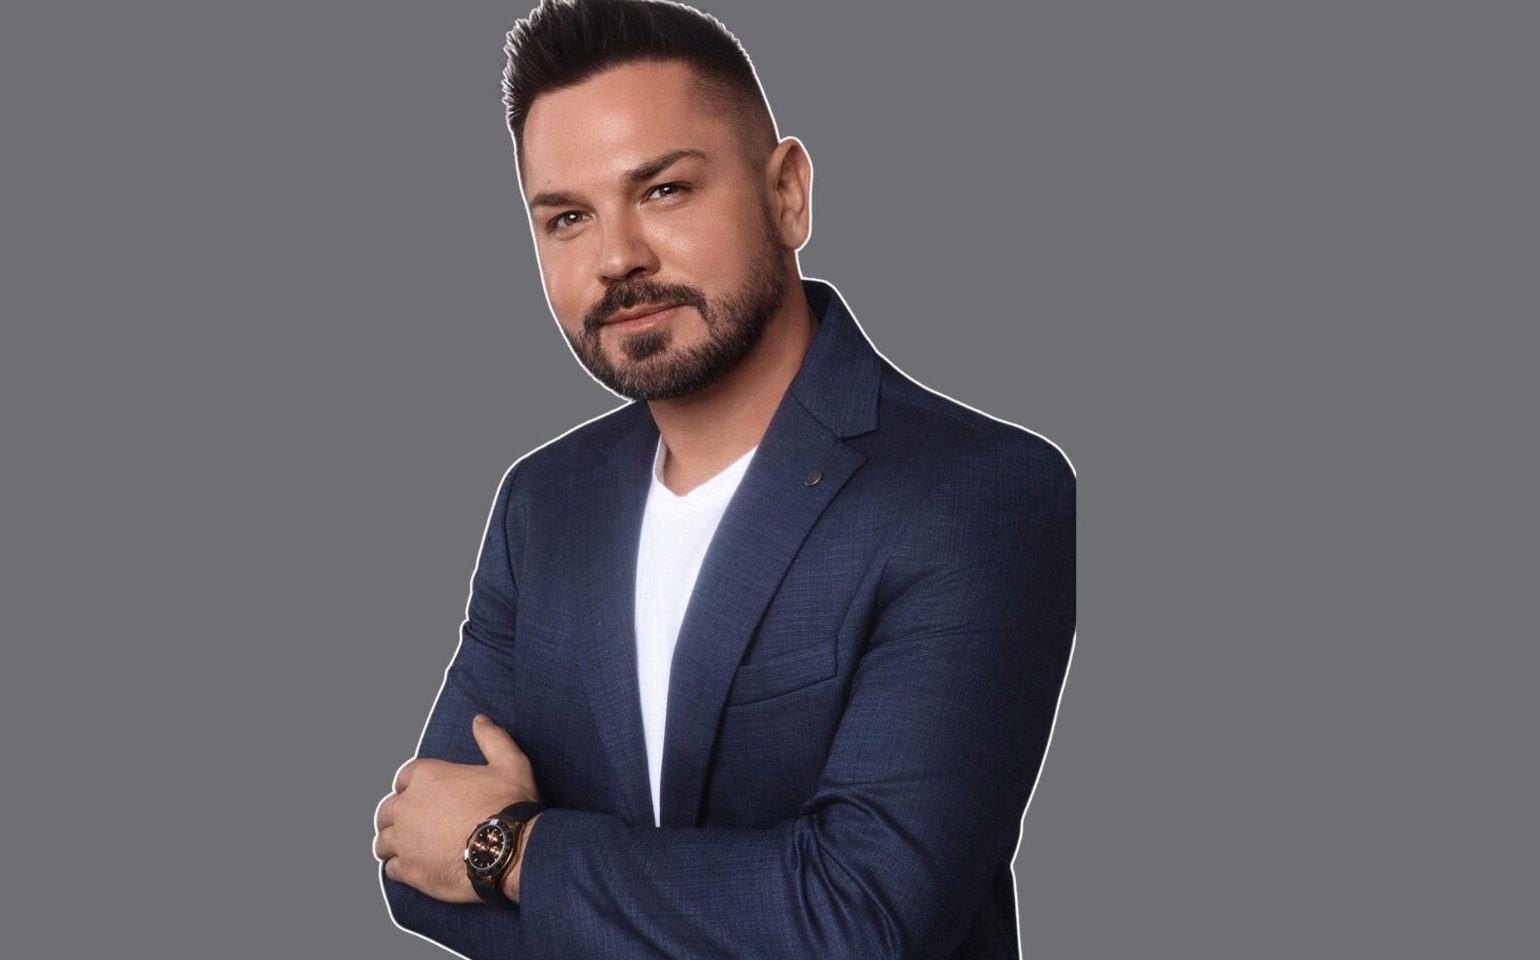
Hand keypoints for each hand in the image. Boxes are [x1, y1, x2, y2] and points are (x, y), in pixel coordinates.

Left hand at [374, 714, 539, 902]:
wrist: (508, 850)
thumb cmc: (508, 806)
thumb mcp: (510, 763)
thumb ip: (492, 738)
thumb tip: (480, 721)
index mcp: (427, 777)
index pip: (404, 778)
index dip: (414, 787)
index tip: (427, 798)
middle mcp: (408, 806)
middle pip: (387, 811)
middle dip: (399, 817)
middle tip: (418, 825)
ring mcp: (404, 840)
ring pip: (383, 841)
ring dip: (395, 844)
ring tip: (413, 848)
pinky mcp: (408, 869)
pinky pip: (391, 869)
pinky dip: (400, 868)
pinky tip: (416, 868)